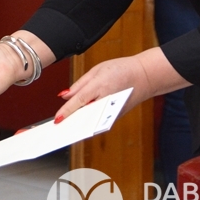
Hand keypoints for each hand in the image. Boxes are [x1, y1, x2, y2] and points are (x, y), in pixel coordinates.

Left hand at [54, 47, 189, 122]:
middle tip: (54, 129)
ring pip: (91, 121)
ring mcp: (112, 111)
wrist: (145, 76)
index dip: (67, 111)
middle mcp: (106, 101)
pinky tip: (75, 125)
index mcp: (101, 86)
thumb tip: (65, 95)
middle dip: (69, 123)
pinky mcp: (115, 116)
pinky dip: (86, 123)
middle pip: (84, 115)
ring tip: (61, 129)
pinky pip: (98, 121)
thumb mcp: (97, 70)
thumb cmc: (121, 69)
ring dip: (76, 125)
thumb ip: (80, 84)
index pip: (80, 101)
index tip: (57, 120)